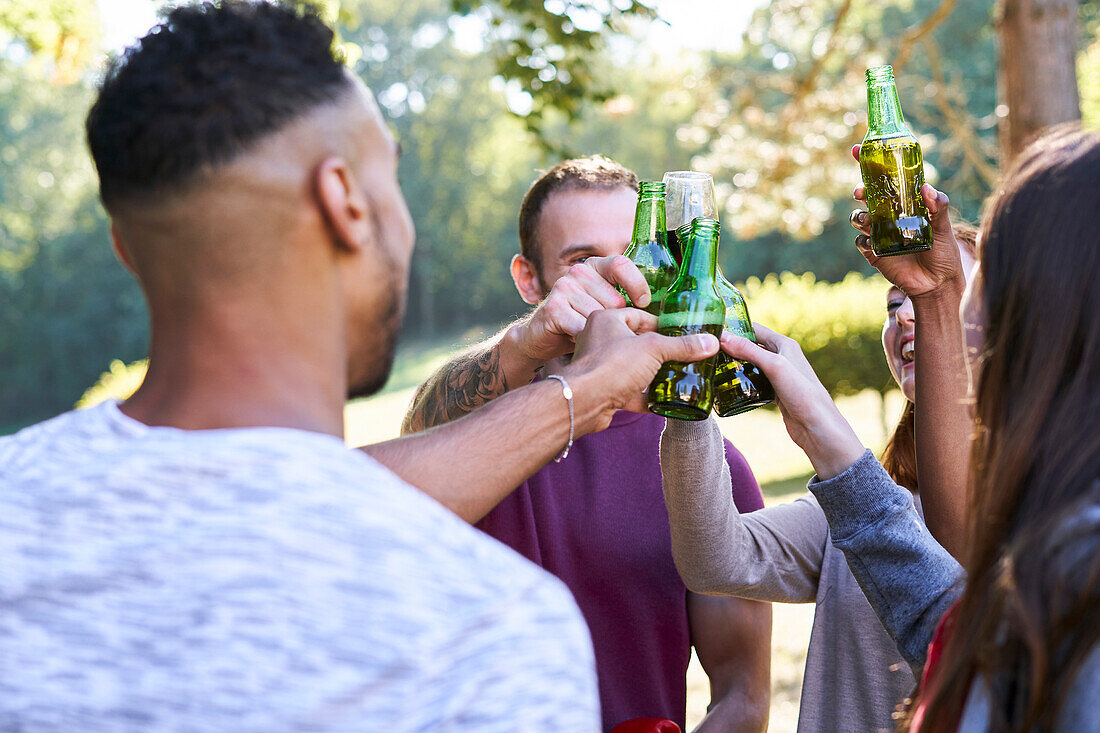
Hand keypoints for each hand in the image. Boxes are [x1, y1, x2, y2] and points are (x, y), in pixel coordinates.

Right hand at [508, 255, 650, 364]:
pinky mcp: (553, 307)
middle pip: (615, 300)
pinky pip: (582, 328)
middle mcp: (579, 272)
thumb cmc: (581, 322)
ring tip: (589, 337)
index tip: (644, 303)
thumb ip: (628, 301)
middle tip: (610, 333)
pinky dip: (584, 340)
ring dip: (598, 334)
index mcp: (596, 266)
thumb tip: (665, 316)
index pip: (621, 264)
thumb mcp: (605, 306)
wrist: (541, 338)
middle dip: (617, 322)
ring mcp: (564, 287)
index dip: (636, 284)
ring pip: (600, 317)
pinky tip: (577, 341)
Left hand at [564, 308, 718, 433]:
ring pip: (632, 368)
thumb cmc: (612, 365)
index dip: (660, 323)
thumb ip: (682, 346)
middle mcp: (599, 341)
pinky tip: (664, 401)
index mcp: (607, 320)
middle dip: (659, 351)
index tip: (680, 331)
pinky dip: (645, 396)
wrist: (586, 401)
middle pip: (636, 342)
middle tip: (683, 354)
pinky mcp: (603, 391)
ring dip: (653, 374)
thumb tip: (710, 343)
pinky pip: (629, 392)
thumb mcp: (654, 349)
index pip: (638, 315)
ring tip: (677, 375)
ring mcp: (601, 367)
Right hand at [720, 324, 864, 479]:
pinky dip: (744, 382)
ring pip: (752, 366)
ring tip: (714, 368)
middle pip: (752, 347)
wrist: (816, 426)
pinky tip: (730, 387)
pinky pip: (755, 383)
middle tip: (709, 352)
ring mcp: (779, 376)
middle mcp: (782, 357)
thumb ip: (749, 350)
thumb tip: (723, 336)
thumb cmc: (802, 393)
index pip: (755, 328)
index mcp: (785, 344)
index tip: (714, 330)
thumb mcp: (774, 366)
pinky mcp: (776, 393)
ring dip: (736, 366)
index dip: (736, 327)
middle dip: (732, 347)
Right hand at [850, 144, 965, 300]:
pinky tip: (873, 242)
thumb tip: (927, 188)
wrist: (937, 284)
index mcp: (905, 203)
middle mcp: (889, 215)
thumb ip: (939, 206)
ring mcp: (880, 233)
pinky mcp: (873, 252)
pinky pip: (861, 241)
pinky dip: (864, 239)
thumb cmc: (943, 252)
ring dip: (860, 215)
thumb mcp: (945, 226)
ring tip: (869, 219)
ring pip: (859, 217)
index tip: (858, 150)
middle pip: (866, 195)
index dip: (869, 163)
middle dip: (860, 189)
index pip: (885, 178)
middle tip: (861, 191)